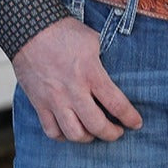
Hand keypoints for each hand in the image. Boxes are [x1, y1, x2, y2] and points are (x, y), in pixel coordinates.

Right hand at [12, 17, 142, 142]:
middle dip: (111, 134)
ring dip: (88, 138)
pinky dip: (63, 136)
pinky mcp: (39, 104)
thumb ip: (104, 59)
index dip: (130, 117)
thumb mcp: (93, 40)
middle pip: (96, 125)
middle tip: (118, 132)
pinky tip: (71, 130)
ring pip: (74, 134)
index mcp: (90, 72)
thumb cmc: (63, 31)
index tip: (136, 123)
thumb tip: (116, 70)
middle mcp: (73, 90)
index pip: (116, 103)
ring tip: (94, 133)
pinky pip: (52, 131)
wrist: (30, 29)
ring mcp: (55, 99)